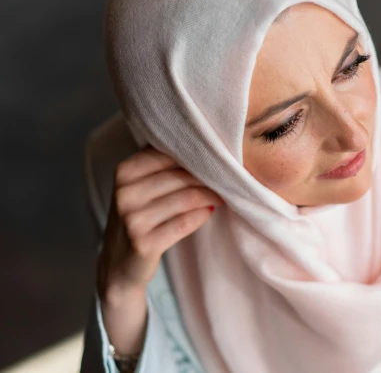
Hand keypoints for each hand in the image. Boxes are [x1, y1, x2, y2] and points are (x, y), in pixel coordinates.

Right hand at [96, 147, 222, 353]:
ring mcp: (132, 220)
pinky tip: (210, 211)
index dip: (196, 156)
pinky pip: (185, 222)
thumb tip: (205, 148)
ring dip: (211, 196)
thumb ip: (162, 168)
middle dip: (209, 177)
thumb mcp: (139, 189)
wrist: (118, 267)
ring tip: (223, 195)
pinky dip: (202, 215)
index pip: (168, 154)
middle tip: (227, 179)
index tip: (217, 158)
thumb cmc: (137, 219)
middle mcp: (125, 193)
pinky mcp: (144, 243)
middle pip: (181, 176)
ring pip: (187, 198)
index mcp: (124, 172)